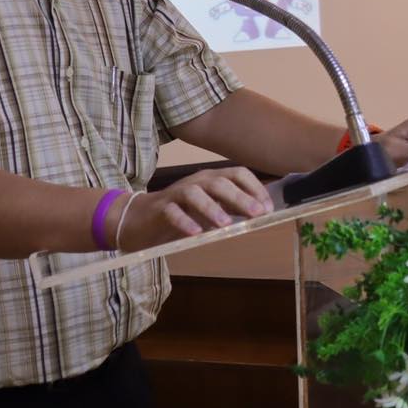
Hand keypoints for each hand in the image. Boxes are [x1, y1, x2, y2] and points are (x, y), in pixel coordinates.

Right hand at [113, 167, 272, 250]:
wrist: (140, 219)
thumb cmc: (183, 214)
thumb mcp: (211, 210)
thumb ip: (232, 208)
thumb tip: (262, 213)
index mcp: (212, 179)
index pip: (238, 174)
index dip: (255, 188)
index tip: (268, 208)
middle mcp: (197, 181)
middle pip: (220, 183)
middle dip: (240, 197)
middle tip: (256, 214)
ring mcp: (177, 193)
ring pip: (195, 193)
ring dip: (212, 207)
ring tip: (225, 225)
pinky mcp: (160, 209)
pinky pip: (172, 212)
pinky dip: (184, 222)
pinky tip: (195, 233)